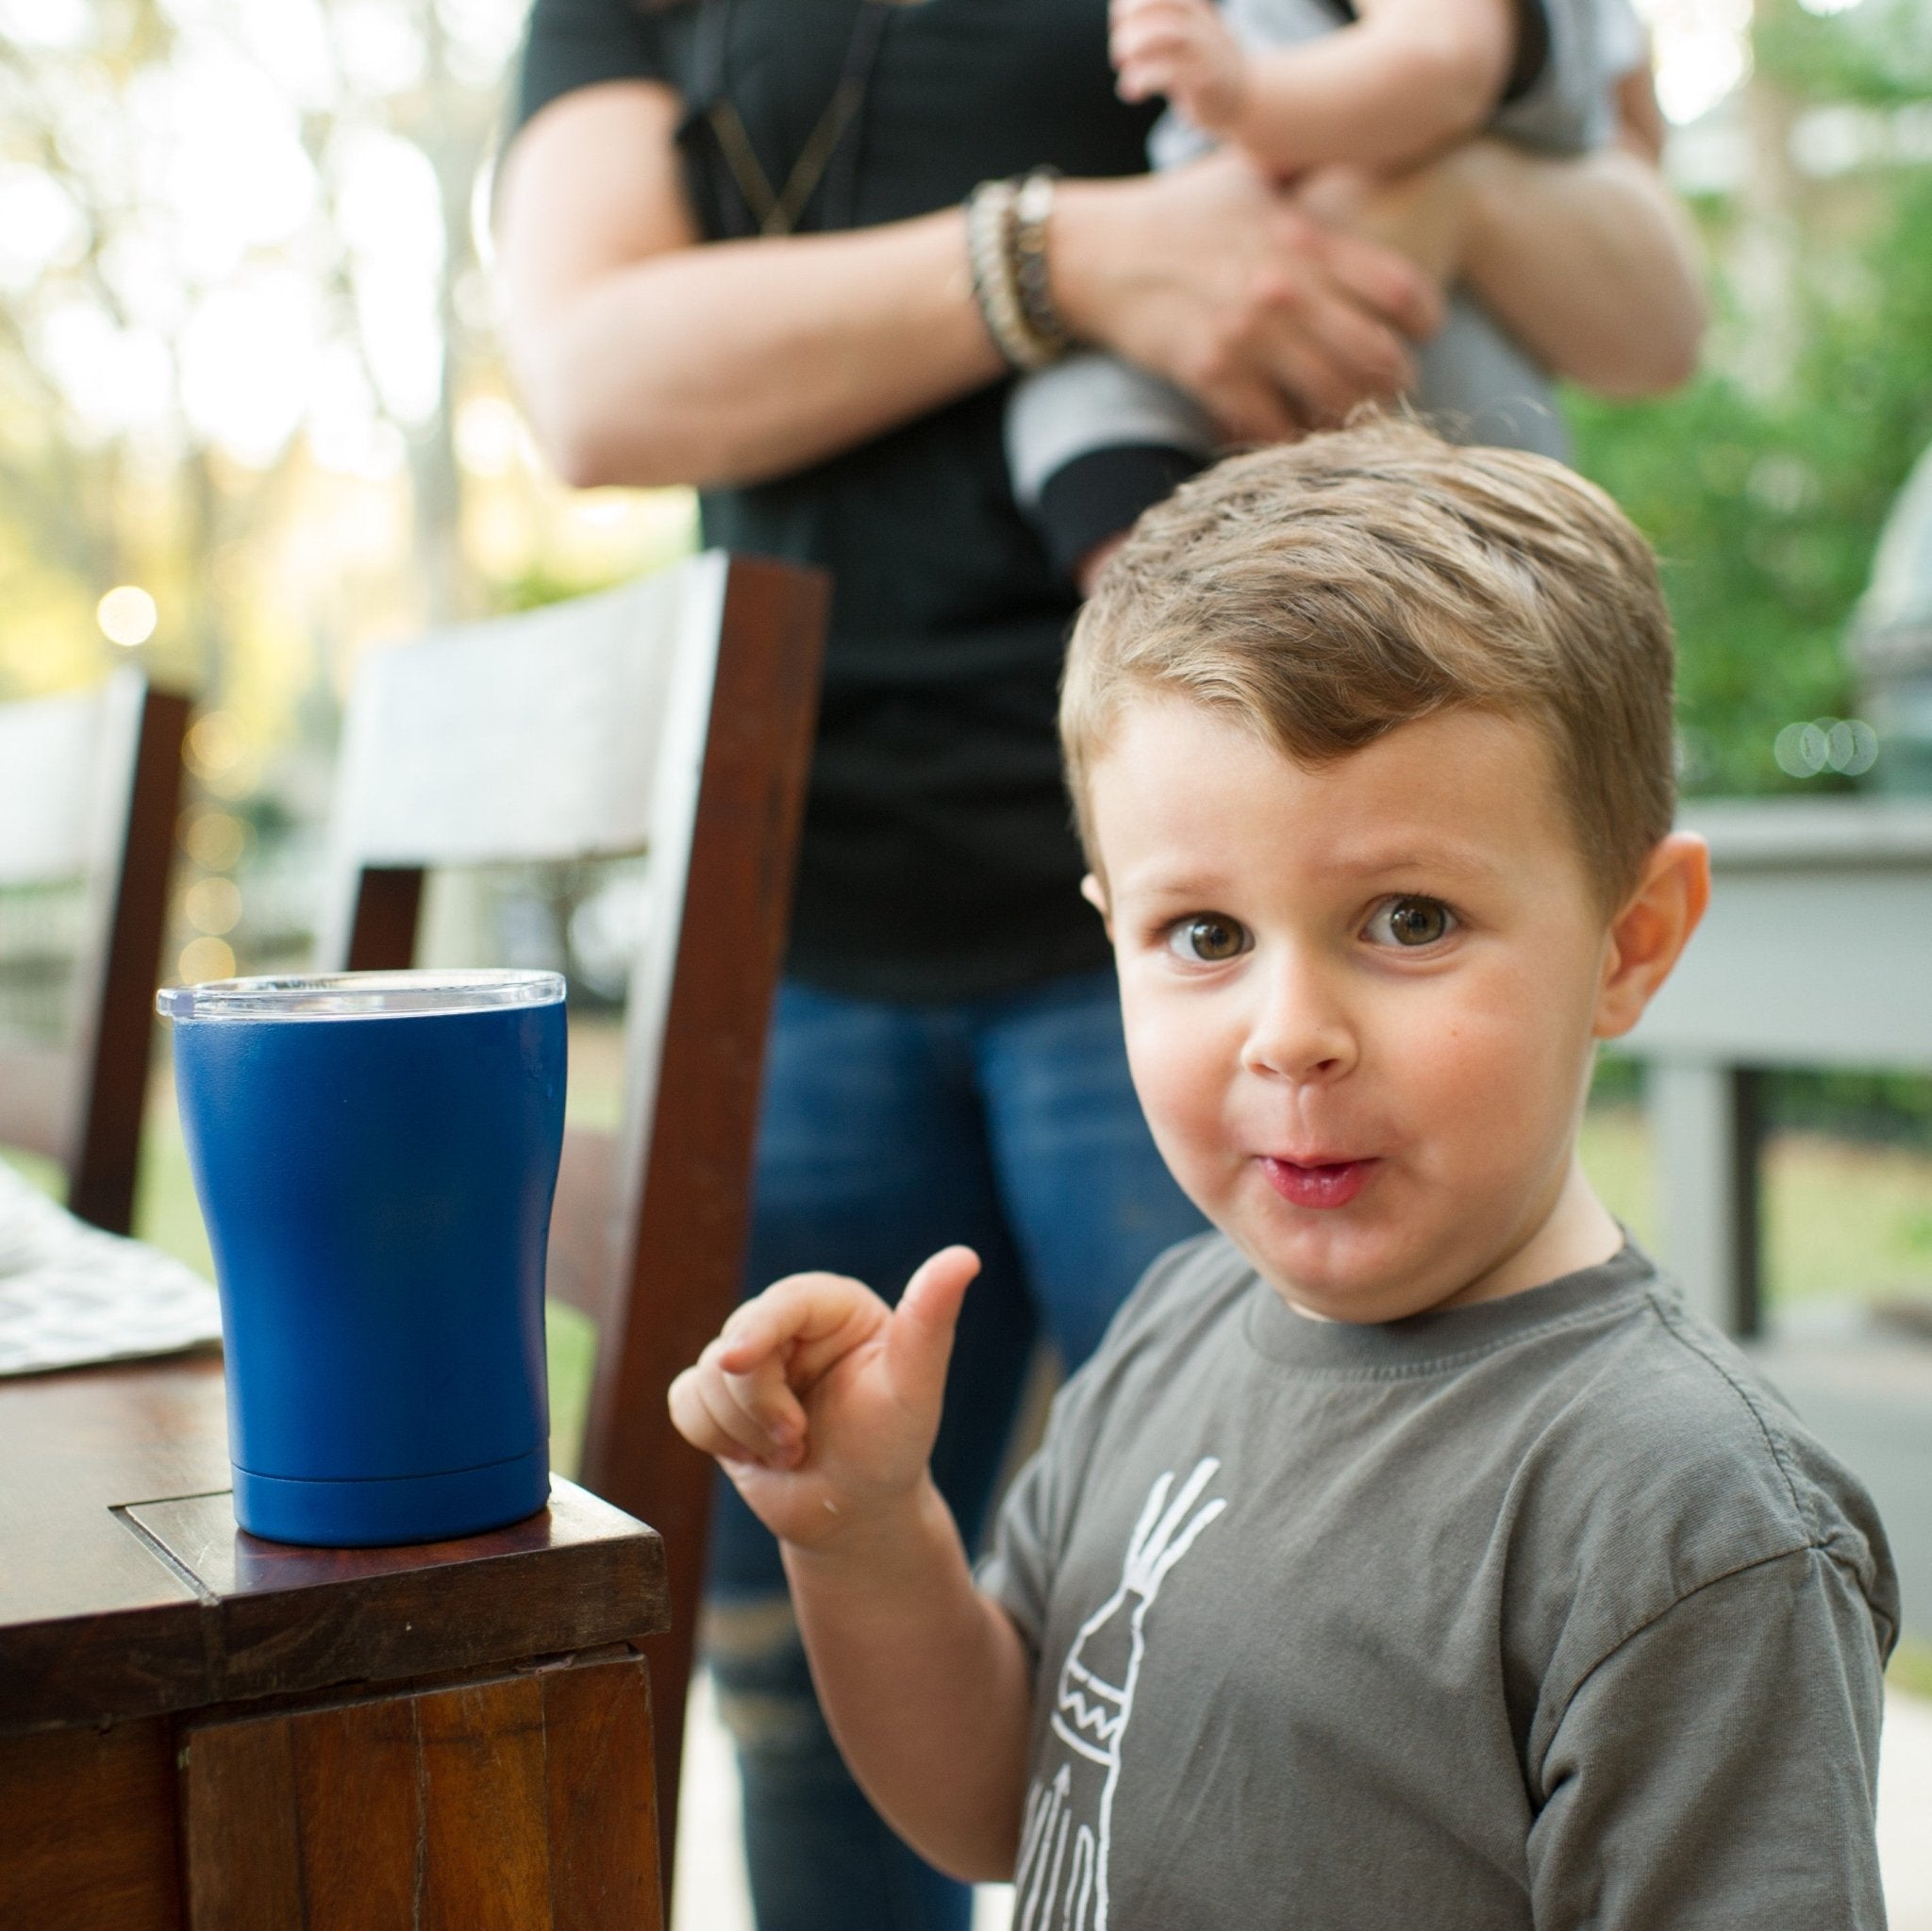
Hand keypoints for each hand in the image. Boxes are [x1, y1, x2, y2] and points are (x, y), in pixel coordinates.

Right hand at [667, 1246, 980, 1549]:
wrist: (857, 1513)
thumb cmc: (893, 1448)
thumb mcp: (915, 1387)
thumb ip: (930, 1322)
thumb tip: (964, 1256)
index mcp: (833, 1306)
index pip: (781, 1301)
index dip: (755, 1329)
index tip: (739, 1362)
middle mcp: (788, 1323)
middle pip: (733, 1345)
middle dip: (760, 1408)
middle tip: (800, 1443)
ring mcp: (749, 1360)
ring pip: (704, 1378)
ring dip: (743, 1432)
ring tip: (791, 1451)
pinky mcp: (718, 1396)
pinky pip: (684, 1404)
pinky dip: (714, 1437)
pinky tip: (755, 1455)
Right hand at [1054, 151, 1442, 443]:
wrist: (1098, 253)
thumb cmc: (1180, 211)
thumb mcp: (1253, 174)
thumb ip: (1310, 181)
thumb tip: (1364, 160)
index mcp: (1307, 238)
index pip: (1402, 292)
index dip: (1427, 321)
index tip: (1423, 334)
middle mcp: (1286, 290)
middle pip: (1379, 359)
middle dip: (1396, 382)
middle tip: (1393, 389)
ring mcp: (1248, 338)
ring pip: (1332, 403)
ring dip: (1349, 420)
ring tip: (1352, 420)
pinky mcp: (1212, 375)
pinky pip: (1271, 428)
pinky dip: (1288, 439)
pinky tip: (1293, 436)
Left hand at [1110, 0, 1247, 135]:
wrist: (1245, 98)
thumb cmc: (1202, 65)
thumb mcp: (1186, 32)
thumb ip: (1158, 20)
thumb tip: (1118, 14)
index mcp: (1194, 8)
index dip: (1130, 3)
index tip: (1119, 23)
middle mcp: (1200, 24)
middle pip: (1160, 3)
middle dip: (1129, 22)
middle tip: (1119, 50)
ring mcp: (1204, 51)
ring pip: (1164, 32)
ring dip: (1133, 46)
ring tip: (1122, 66)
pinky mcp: (1203, 82)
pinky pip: (1168, 73)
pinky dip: (1142, 80)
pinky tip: (1132, 92)